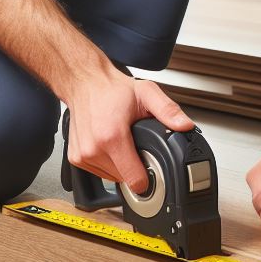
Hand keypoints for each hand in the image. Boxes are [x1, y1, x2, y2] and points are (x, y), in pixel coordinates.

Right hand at [64, 66, 195, 193]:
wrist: (85, 82)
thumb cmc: (112, 88)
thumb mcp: (146, 93)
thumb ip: (168, 111)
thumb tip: (185, 125)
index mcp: (112, 136)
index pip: (134, 180)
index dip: (148, 178)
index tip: (152, 168)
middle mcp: (94, 149)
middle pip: (124, 179)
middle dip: (134, 166)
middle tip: (136, 144)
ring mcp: (82, 155)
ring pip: (111, 177)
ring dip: (120, 166)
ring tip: (122, 142)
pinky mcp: (75, 158)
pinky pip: (98, 172)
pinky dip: (107, 163)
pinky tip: (110, 145)